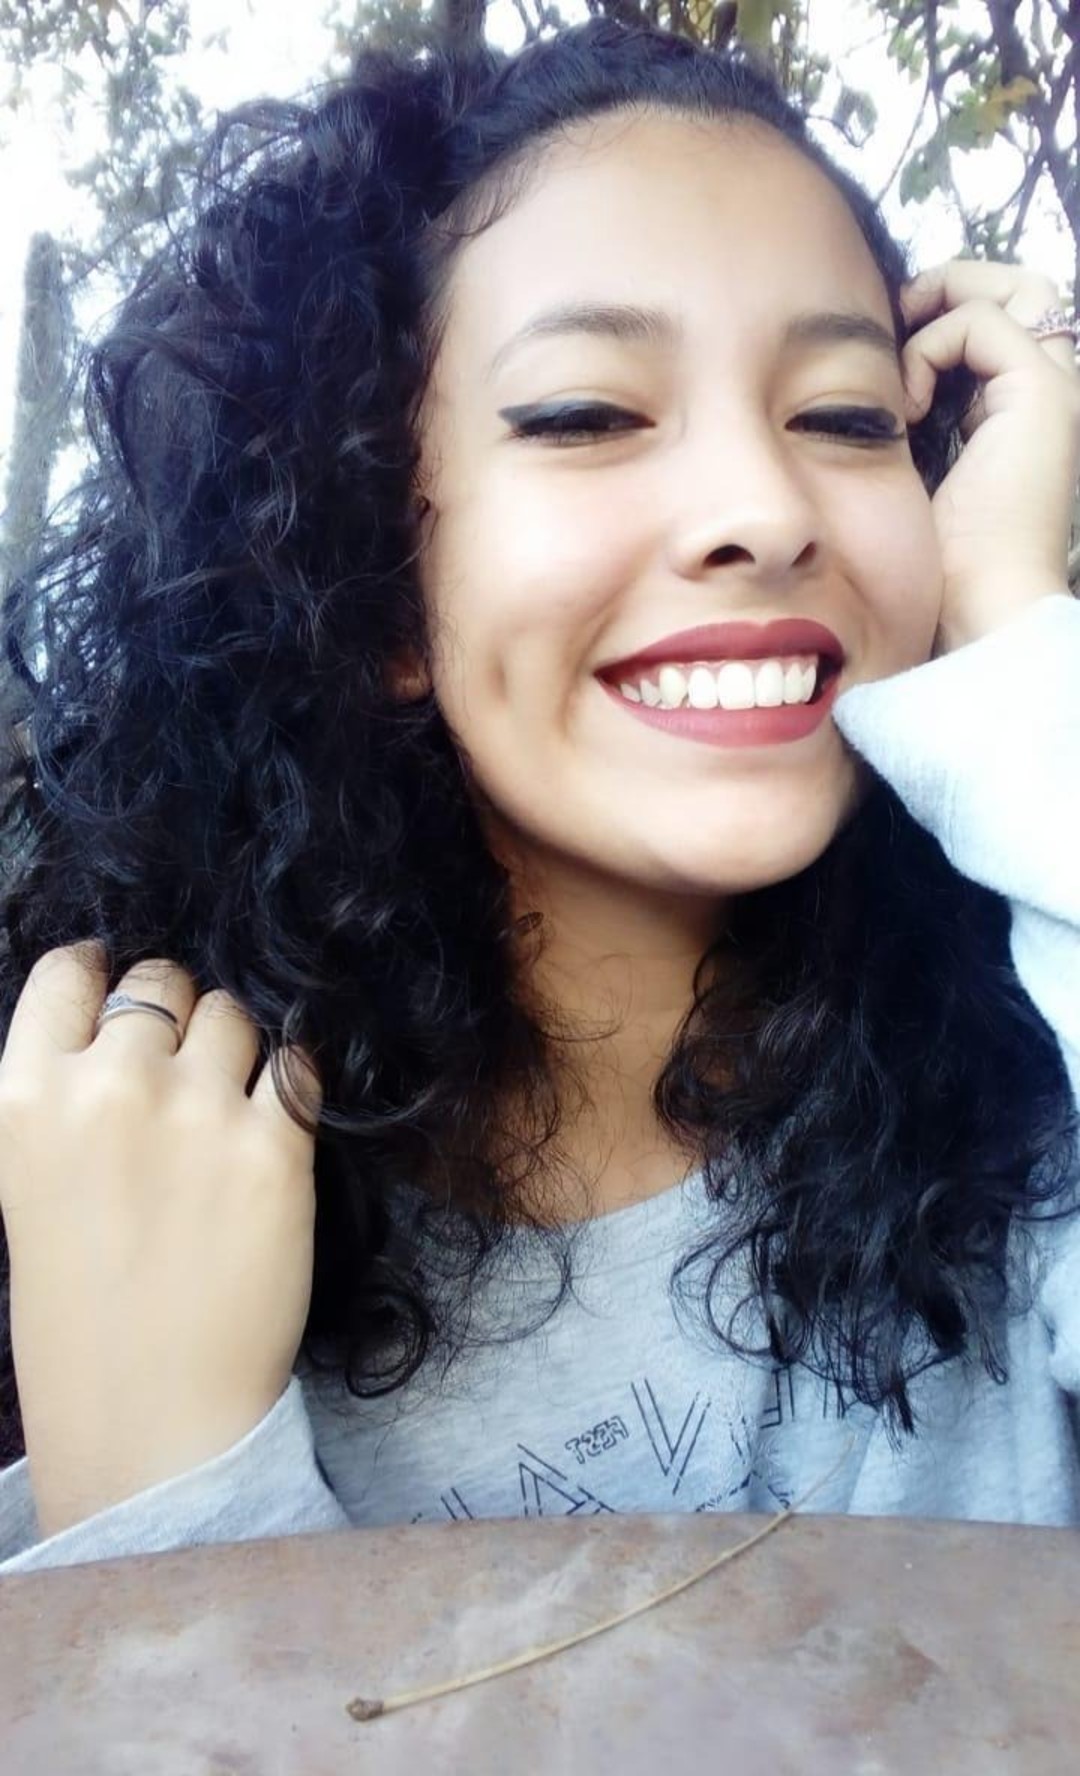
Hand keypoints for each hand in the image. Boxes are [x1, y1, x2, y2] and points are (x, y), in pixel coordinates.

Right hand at [0, 941, 321, 1535]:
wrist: (148, 1416)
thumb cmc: (80, 1312)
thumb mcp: (28, 1181)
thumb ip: (68, 1093)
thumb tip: (123, 1020)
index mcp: (25, 1097)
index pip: (73, 970)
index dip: (104, 978)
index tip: (122, 999)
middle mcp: (109, 1087)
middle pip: (165, 983)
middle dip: (175, 1021)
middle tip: (180, 1080)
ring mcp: (197, 1113)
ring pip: (235, 1014)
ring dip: (235, 1050)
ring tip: (223, 1117)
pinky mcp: (276, 1148)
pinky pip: (298, 1068)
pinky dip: (289, 1092)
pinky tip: (269, 1135)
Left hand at [899, 257, 1079, 653]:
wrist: (984, 599)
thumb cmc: (952, 558)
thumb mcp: (931, 468)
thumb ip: (927, 418)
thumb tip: (884, 387)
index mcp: (1029, 408)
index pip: (1007, 318)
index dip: (950, 311)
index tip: (896, 345)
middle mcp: (1055, 388)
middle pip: (1025, 285)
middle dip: (953, 284)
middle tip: (899, 317)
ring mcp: (1055, 386)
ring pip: (1013, 287)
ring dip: (942, 304)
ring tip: (900, 364)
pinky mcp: (1039, 390)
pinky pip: (980, 323)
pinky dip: (930, 349)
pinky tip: (908, 406)